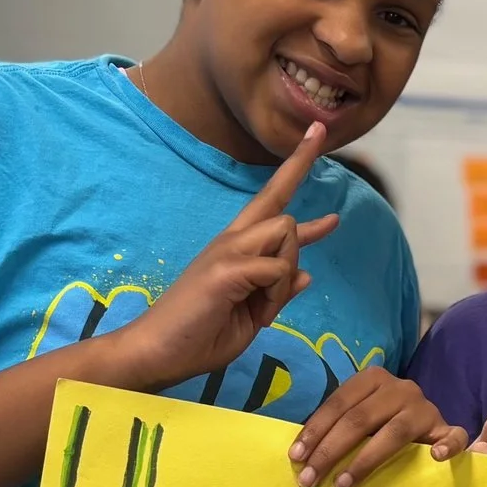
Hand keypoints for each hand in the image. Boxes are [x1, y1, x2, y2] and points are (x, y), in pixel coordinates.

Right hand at [108, 121, 337, 391]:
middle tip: (327, 180)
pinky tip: (256, 315)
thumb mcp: (252, 313)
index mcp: (236, 247)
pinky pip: (277, 270)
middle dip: (306, 206)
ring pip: (284, 235)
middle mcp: (231, 240)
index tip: (316, 133)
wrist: (158, 352)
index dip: (295, 166)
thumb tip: (305, 275)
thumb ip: (276, 292)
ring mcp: (226, 251)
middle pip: (280, 207)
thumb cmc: (200, 335)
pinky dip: (275, 298)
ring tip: (262, 307)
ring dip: (284, 277)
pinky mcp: (225, 269)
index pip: (271, 200)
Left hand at [291, 368, 467, 486]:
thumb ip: (339, 427)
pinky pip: (452, 437)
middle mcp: (400, 389)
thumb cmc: (385, 424)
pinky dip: (446, 447)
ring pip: (393, 433)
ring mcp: (426, 408)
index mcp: (373, 379)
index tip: (296, 458)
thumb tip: (300, 456)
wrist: (430, 425)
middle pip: (360, 420)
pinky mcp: (447, 429)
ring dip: (364, 461)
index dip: (315, 431)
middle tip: (309, 481)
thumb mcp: (361, 416)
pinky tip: (435, 458)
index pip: (338, 404)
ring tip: (342, 485)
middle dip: (329, 452)